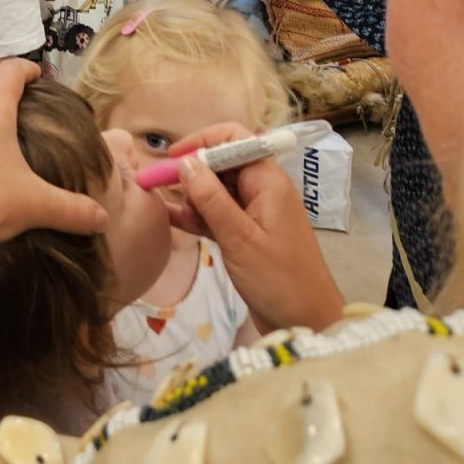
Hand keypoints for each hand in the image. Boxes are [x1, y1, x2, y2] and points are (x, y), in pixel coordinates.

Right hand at [164, 124, 344, 332]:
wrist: (308, 323)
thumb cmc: (279, 279)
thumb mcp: (239, 238)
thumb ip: (211, 199)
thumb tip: (185, 162)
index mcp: (268, 180)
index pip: (233, 140)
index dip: (201, 142)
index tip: (171, 157)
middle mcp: (262, 190)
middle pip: (221, 164)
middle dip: (190, 171)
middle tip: (155, 185)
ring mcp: (254, 213)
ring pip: (216, 191)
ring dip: (190, 196)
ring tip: (161, 205)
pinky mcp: (246, 235)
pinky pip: (217, 215)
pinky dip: (197, 216)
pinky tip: (171, 219)